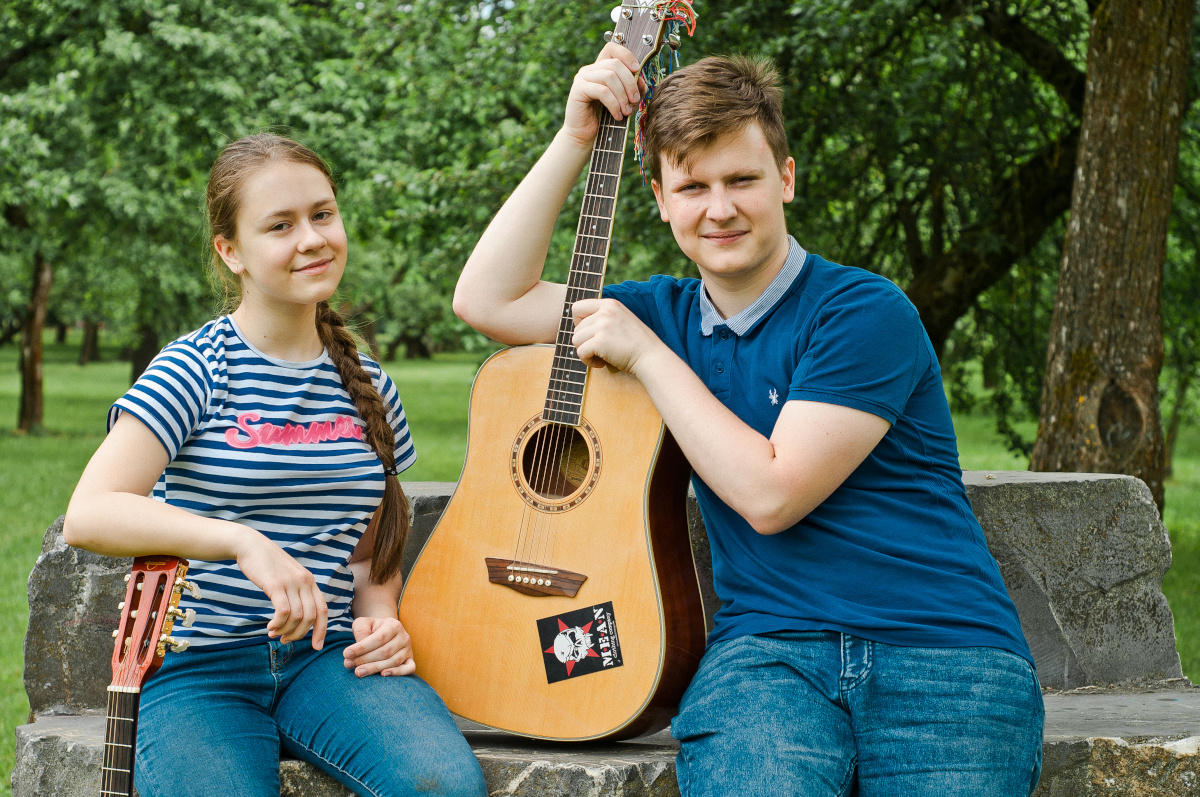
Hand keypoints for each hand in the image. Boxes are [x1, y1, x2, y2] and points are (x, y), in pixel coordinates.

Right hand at [234, 531, 328, 648]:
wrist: (251, 546)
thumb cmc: (268, 566)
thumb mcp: (289, 577)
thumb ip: (296, 593)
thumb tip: (299, 618)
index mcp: (310, 581)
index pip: (323, 610)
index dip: (321, 630)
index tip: (316, 646)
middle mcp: (305, 582)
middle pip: (311, 617)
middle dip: (299, 634)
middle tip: (285, 641)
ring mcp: (291, 582)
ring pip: (297, 617)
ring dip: (285, 631)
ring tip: (273, 633)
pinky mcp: (276, 584)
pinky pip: (283, 612)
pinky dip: (278, 624)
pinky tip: (269, 627)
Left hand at [343, 616, 414, 676]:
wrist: (385, 631)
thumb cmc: (371, 629)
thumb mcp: (363, 623)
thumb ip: (360, 631)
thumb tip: (359, 648)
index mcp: (394, 625)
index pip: (379, 638)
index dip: (362, 647)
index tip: (346, 654)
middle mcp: (404, 637)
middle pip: (385, 652)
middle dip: (364, 659)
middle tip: (348, 664)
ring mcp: (408, 650)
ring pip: (393, 662)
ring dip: (374, 668)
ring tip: (357, 672)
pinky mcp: (410, 661)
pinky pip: (408, 669)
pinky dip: (397, 673)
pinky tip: (382, 675)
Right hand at [562, 43, 647, 147]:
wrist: (585, 136)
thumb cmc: (605, 118)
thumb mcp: (624, 101)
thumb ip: (634, 89)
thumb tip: (641, 81)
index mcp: (600, 68)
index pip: (612, 48)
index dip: (626, 55)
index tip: (637, 70)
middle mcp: (590, 69)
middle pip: (615, 64)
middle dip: (630, 82)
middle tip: (635, 100)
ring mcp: (582, 78)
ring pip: (609, 77)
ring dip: (622, 95)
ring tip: (627, 111)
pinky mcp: (578, 90)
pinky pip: (602, 91)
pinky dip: (614, 104)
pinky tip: (617, 115)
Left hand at [571, 297, 664, 374]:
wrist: (651, 357)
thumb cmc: (637, 344)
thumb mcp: (621, 320)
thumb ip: (603, 318)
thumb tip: (578, 326)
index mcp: (610, 304)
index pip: (577, 307)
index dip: (578, 323)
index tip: (590, 334)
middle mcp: (605, 312)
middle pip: (576, 328)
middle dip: (585, 342)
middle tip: (600, 351)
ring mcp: (602, 325)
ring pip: (576, 340)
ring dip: (585, 352)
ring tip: (601, 357)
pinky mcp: (600, 341)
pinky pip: (580, 352)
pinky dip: (588, 361)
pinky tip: (601, 363)